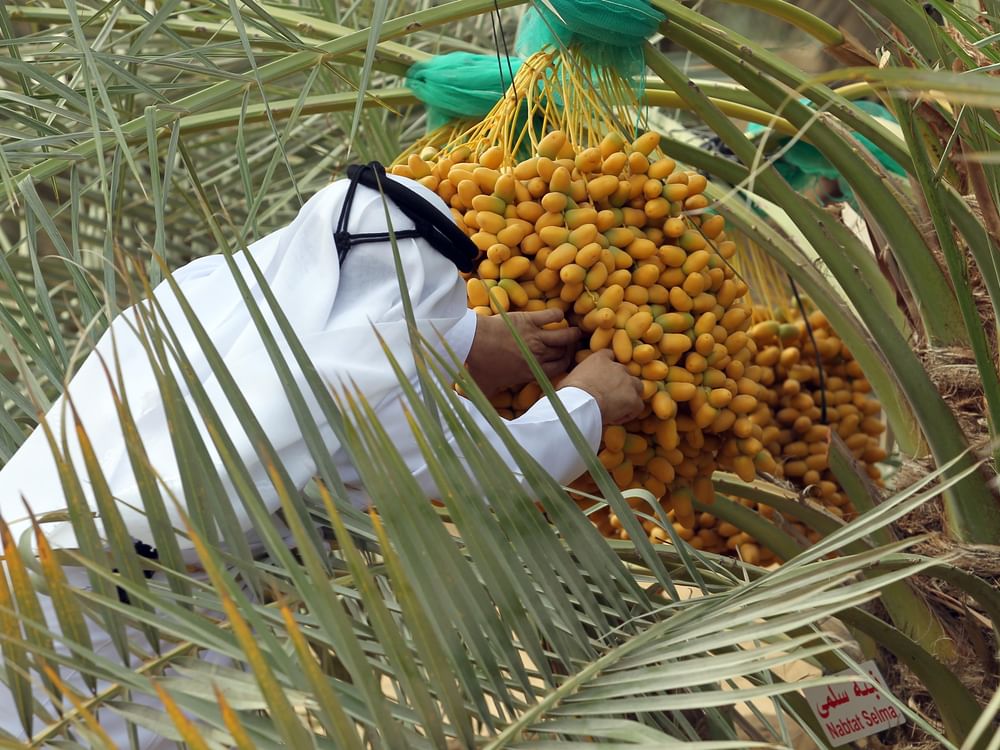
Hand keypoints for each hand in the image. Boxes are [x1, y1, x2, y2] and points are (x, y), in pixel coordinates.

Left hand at [466, 309, 580, 395]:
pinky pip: (552, 316)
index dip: (567, 363)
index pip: (560, 368)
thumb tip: (486, 421)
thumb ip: (489, 402)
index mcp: (532, 372)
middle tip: (572, 344)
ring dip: (572, 333)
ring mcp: (535, 336)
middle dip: (571, 348)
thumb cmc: (479, 366)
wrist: (473, 340)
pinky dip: (558, 316)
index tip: (567, 358)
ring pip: (564, 335)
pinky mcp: (529, 320)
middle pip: (564, 352)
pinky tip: (558, 316)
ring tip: (575, 331)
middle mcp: (538, 355)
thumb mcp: (486, 389)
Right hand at [559, 350, 643, 424]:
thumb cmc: (569, 392)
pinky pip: (637, 406)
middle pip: (625, 371)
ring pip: (637, 386)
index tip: (603, 376)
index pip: (609, 355)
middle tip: (609, 395)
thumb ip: (576, 378)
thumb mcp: (568, 379)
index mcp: (600, 359)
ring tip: (618, 406)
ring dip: (630, 395)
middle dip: (620, 382)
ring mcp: (628, 382)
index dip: (608, 366)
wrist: (580, 403)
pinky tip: (616, 418)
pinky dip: (629, 412)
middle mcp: (617, 367)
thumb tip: (569, 387)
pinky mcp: (633, 399)